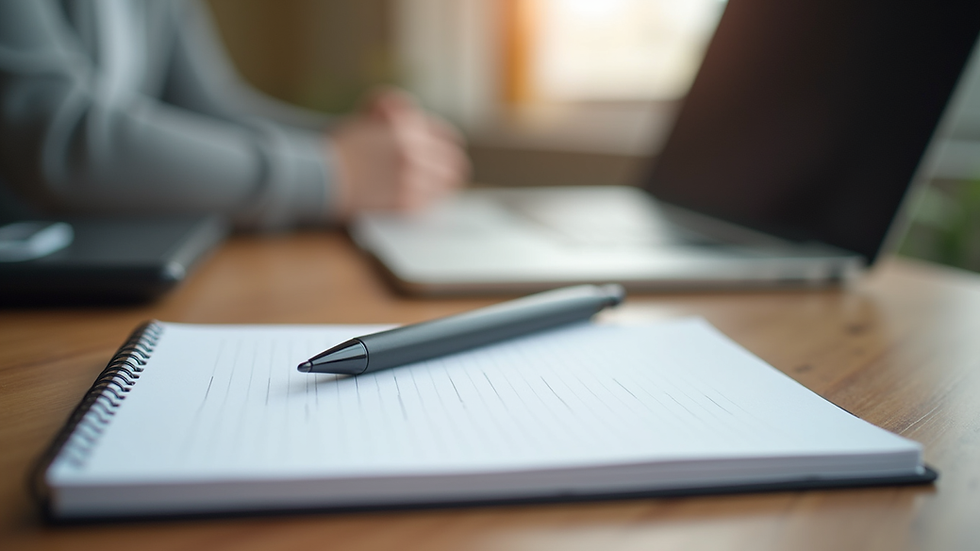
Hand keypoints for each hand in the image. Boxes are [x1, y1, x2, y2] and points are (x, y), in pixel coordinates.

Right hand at [328, 89, 469, 219]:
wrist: (318, 176)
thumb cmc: (340, 147)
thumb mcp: (368, 115)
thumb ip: (399, 114)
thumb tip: (418, 118)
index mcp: (408, 128)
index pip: (449, 138)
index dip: (447, 148)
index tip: (445, 157)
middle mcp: (414, 152)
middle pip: (454, 165)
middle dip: (448, 170)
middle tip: (442, 178)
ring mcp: (413, 179)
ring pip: (446, 188)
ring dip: (438, 188)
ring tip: (426, 191)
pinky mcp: (406, 204)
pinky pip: (430, 205)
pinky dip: (424, 204)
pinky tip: (412, 201)